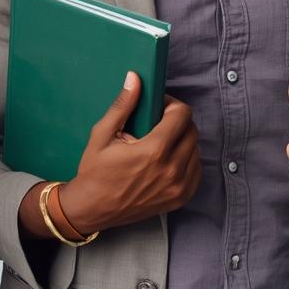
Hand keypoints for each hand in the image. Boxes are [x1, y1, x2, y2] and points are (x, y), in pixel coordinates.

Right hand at [47, 73, 200, 236]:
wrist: (91, 209)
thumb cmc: (95, 171)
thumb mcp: (102, 134)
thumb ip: (122, 105)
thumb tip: (135, 78)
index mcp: (154, 151)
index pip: (182, 114)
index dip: (171, 105)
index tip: (159, 106)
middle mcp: (171, 169)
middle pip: (192, 130)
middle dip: (178, 121)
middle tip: (160, 122)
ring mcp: (178, 187)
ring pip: (196, 150)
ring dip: (183, 140)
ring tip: (162, 141)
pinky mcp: (180, 198)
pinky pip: (196, 170)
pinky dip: (187, 160)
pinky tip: (169, 159)